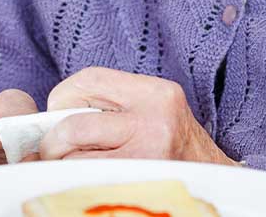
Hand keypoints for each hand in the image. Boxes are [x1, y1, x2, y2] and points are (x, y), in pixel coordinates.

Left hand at [38, 67, 237, 165]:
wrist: (214, 184)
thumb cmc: (173, 145)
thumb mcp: (151, 109)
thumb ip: (109, 103)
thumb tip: (50, 117)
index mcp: (154, 93)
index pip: (87, 80)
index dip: (64, 99)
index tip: (62, 116)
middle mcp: (154, 121)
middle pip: (74, 124)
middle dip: (54, 140)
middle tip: (56, 150)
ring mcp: (147, 157)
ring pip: (76, 159)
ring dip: (65, 164)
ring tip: (75, 167)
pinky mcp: (141, 185)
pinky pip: (89, 181)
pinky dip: (79, 180)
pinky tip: (88, 179)